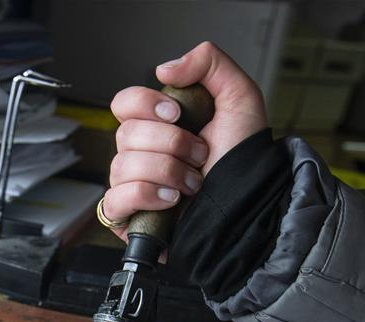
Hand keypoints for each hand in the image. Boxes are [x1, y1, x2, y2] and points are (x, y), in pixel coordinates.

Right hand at [102, 41, 267, 240]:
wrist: (248, 206)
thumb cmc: (243, 160)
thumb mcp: (240, 98)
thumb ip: (209, 63)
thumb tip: (164, 69)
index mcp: (157, 125)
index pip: (124, 103)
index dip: (145, 104)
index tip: (177, 114)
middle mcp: (139, 153)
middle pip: (125, 134)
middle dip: (171, 144)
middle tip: (200, 155)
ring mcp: (130, 184)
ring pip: (123, 166)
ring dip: (168, 172)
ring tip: (194, 183)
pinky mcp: (127, 215)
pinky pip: (116, 198)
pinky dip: (146, 195)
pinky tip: (171, 201)